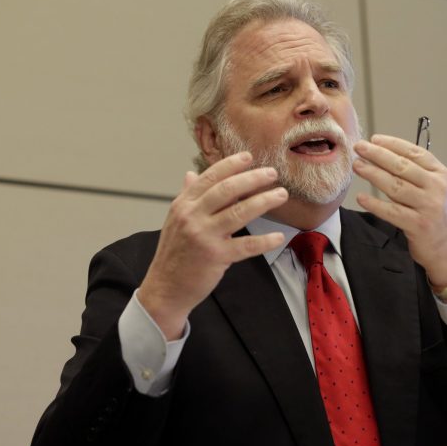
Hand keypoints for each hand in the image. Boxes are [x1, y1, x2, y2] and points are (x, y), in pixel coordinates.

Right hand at [139, 152, 287, 339]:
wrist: (166, 288)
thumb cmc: (174, 253)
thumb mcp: (175, 221)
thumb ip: (186, 196)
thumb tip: (191, 174)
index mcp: (183, 205)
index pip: (209, 178)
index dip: (230, 165)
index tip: (248, 157)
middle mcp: (192, 217)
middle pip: (227, 190)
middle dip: (252, 179)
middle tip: (271, 173)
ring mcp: (204, 236)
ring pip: (239, 213)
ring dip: (263, 201)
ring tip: (281, 194)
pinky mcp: (216, 257)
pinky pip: (246, 246)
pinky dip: (264, 241)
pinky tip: (279, 236)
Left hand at [352, 134, 446, 292]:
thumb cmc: (436, 215)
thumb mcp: (435, 188)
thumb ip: (416, 172)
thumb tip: (383, 153)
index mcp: (440, 174)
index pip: (414, 153)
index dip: (392, 144)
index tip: (374, 139)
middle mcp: (436, 188)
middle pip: (402, 167)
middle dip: (378, 155)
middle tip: (360, 147)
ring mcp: (428, 206)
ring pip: (395, 186)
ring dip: (373, 174)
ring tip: (357, 166)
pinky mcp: (418, 225)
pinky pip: (391, 211)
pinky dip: (375, 203)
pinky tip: (361, 197)